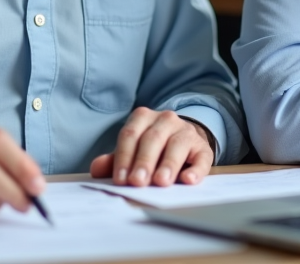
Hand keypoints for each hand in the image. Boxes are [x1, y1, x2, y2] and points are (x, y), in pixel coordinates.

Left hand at [89, 108, 213, 186]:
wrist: (184, 142)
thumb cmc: (152, 149)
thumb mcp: (131, 151)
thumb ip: (114, 160)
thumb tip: (96, 169)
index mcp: (143, 117)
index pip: (130, 135)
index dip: (124, 157)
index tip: (121, 179)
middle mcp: (165, 120)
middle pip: (152, 139)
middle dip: (144, 162)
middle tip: (137, 182)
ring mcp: (186, 131)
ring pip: (176, 145)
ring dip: (168, 165)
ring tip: (161, 182)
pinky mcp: (203, 147)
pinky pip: (201, 157)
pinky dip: (196, 169)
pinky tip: (188, 179)